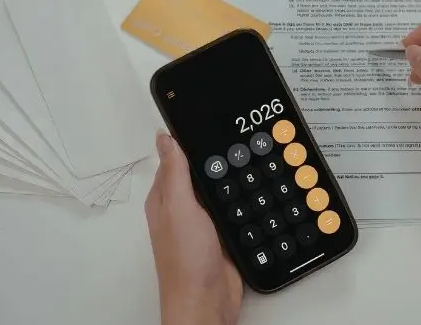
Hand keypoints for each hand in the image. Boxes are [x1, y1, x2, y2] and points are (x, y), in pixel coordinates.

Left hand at [146, 132, 242, 324]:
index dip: (189, 141)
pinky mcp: (223, 235)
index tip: (207, 120)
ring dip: (232, 179)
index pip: (175, 160)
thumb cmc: (186, 260)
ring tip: (250, 156)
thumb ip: (175, 173)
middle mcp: (183, 209)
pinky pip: (235, 209)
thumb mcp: (179, 208)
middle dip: (216, 158)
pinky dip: (244, 199)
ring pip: (220, 190)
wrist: (207, 300)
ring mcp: (204, 223)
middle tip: (237, 136)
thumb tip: (164, 137)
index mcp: (165, 199)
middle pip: (201, 174)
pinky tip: (256, 190)